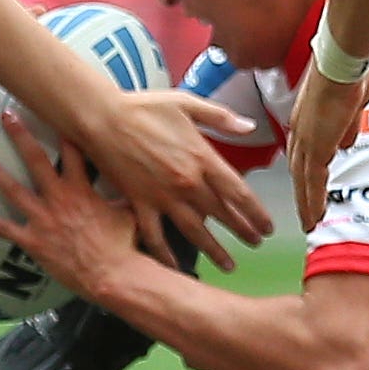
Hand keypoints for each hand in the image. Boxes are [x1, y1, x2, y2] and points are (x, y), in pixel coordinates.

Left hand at [0, 112, 155, 305]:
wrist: (113, 273)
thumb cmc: (123, 244)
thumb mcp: (129, 211)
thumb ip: (125, 192)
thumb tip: (139, 178)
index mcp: (81, 188)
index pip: (71, 149)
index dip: (63, 126)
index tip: (53, 107)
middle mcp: (59, 198)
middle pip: (35, 159)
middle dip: (20, 135)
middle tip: (6, 115)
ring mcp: (43, 219)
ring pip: (13, 189)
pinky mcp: (33, 241)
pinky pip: (5, 229)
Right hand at [67, 86, 268, 271]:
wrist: (102, 118)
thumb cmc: (143, 107)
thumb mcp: (187, 103)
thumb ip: (221, 118)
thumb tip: (249, 126)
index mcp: (201, 157)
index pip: (239, 193)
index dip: (256, 213)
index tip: (266, 225)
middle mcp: (186, 182)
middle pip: (222, 215)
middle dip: (243, 231)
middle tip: (256, 243)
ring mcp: (163, 196)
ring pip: (195, 232)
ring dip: (214, 250)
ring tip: (229, 265)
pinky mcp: (140, 203)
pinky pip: (155, 236)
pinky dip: (165, 254)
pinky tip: (175, 266)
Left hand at [283, 62, 368, 230]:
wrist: (342, 60)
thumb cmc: (350, 69)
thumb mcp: (352, 101)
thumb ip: (349, 123)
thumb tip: (346, 142)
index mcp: (307, 117)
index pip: (304, 150)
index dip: (307, 169)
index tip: (310, 184)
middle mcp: (301, 130)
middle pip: (298, 169)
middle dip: (302, 193)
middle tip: (306, 212)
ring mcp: (307, 140)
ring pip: (303, 181)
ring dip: (306, 204)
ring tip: (310, 224)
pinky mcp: (317, 148)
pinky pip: (314, 182)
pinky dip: (313, 202)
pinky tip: (315, 218)